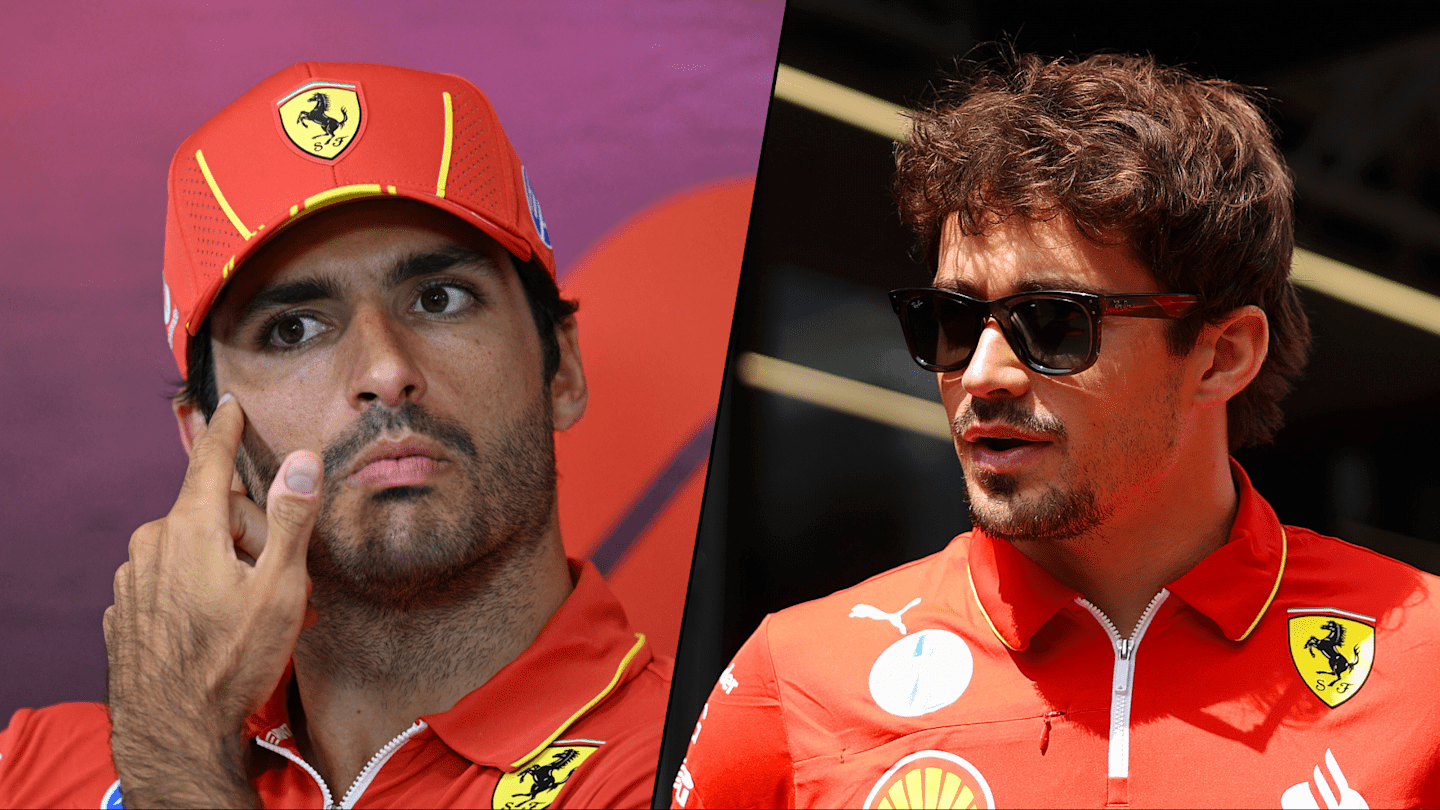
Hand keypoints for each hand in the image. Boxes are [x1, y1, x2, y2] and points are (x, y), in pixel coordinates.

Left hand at [105, 394, 322, 807]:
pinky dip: (197, 592)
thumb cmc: (232, 661)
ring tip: (256, 616)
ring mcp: (132, 579)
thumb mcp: (280, 588)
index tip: (225, 404)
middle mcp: (151, 544)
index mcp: (190, 529)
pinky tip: (219, 630)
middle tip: (281, 585)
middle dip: (250, 536)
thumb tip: (302, 459)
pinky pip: (168, 581)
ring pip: (191, 549)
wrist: (174, 732)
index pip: (209, 461)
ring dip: (227, 568)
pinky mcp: (124, 611)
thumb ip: (291, 518)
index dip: (223, 430)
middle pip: (212, 514)